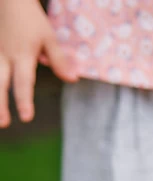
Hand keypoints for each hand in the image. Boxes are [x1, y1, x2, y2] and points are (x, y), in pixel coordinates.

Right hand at [0, 0, 76, 127]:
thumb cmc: (31, 19)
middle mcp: (4, 56)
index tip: (27, 117)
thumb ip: (59, 60)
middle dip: (0, 104)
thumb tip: (72, 80)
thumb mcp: (49, 38)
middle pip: (0, 83)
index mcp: (22, 55)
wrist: (8, 0)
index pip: (24, 82)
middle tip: (3, 124)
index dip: (25, 100)